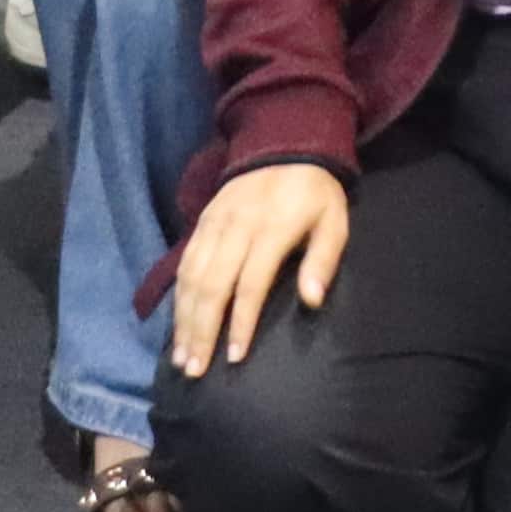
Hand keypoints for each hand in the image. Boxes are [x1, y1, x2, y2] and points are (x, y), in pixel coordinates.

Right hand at [169, 159, 353, 378]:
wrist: (283, 141)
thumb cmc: (315, 193)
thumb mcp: (334, 221)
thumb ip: (322, 260)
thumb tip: (312, 302)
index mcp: (272, 228)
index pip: (251, 283)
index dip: (241, 322)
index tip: (236, 358)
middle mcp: (236, 226)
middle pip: (212, 285)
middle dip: (202, 331)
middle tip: (195, 370)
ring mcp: (215, 222)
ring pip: (192, 276)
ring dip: (184, 319)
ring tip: (182, 357)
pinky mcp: (203, 220)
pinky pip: (185, 261)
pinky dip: (178, 295)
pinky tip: (177, 322)